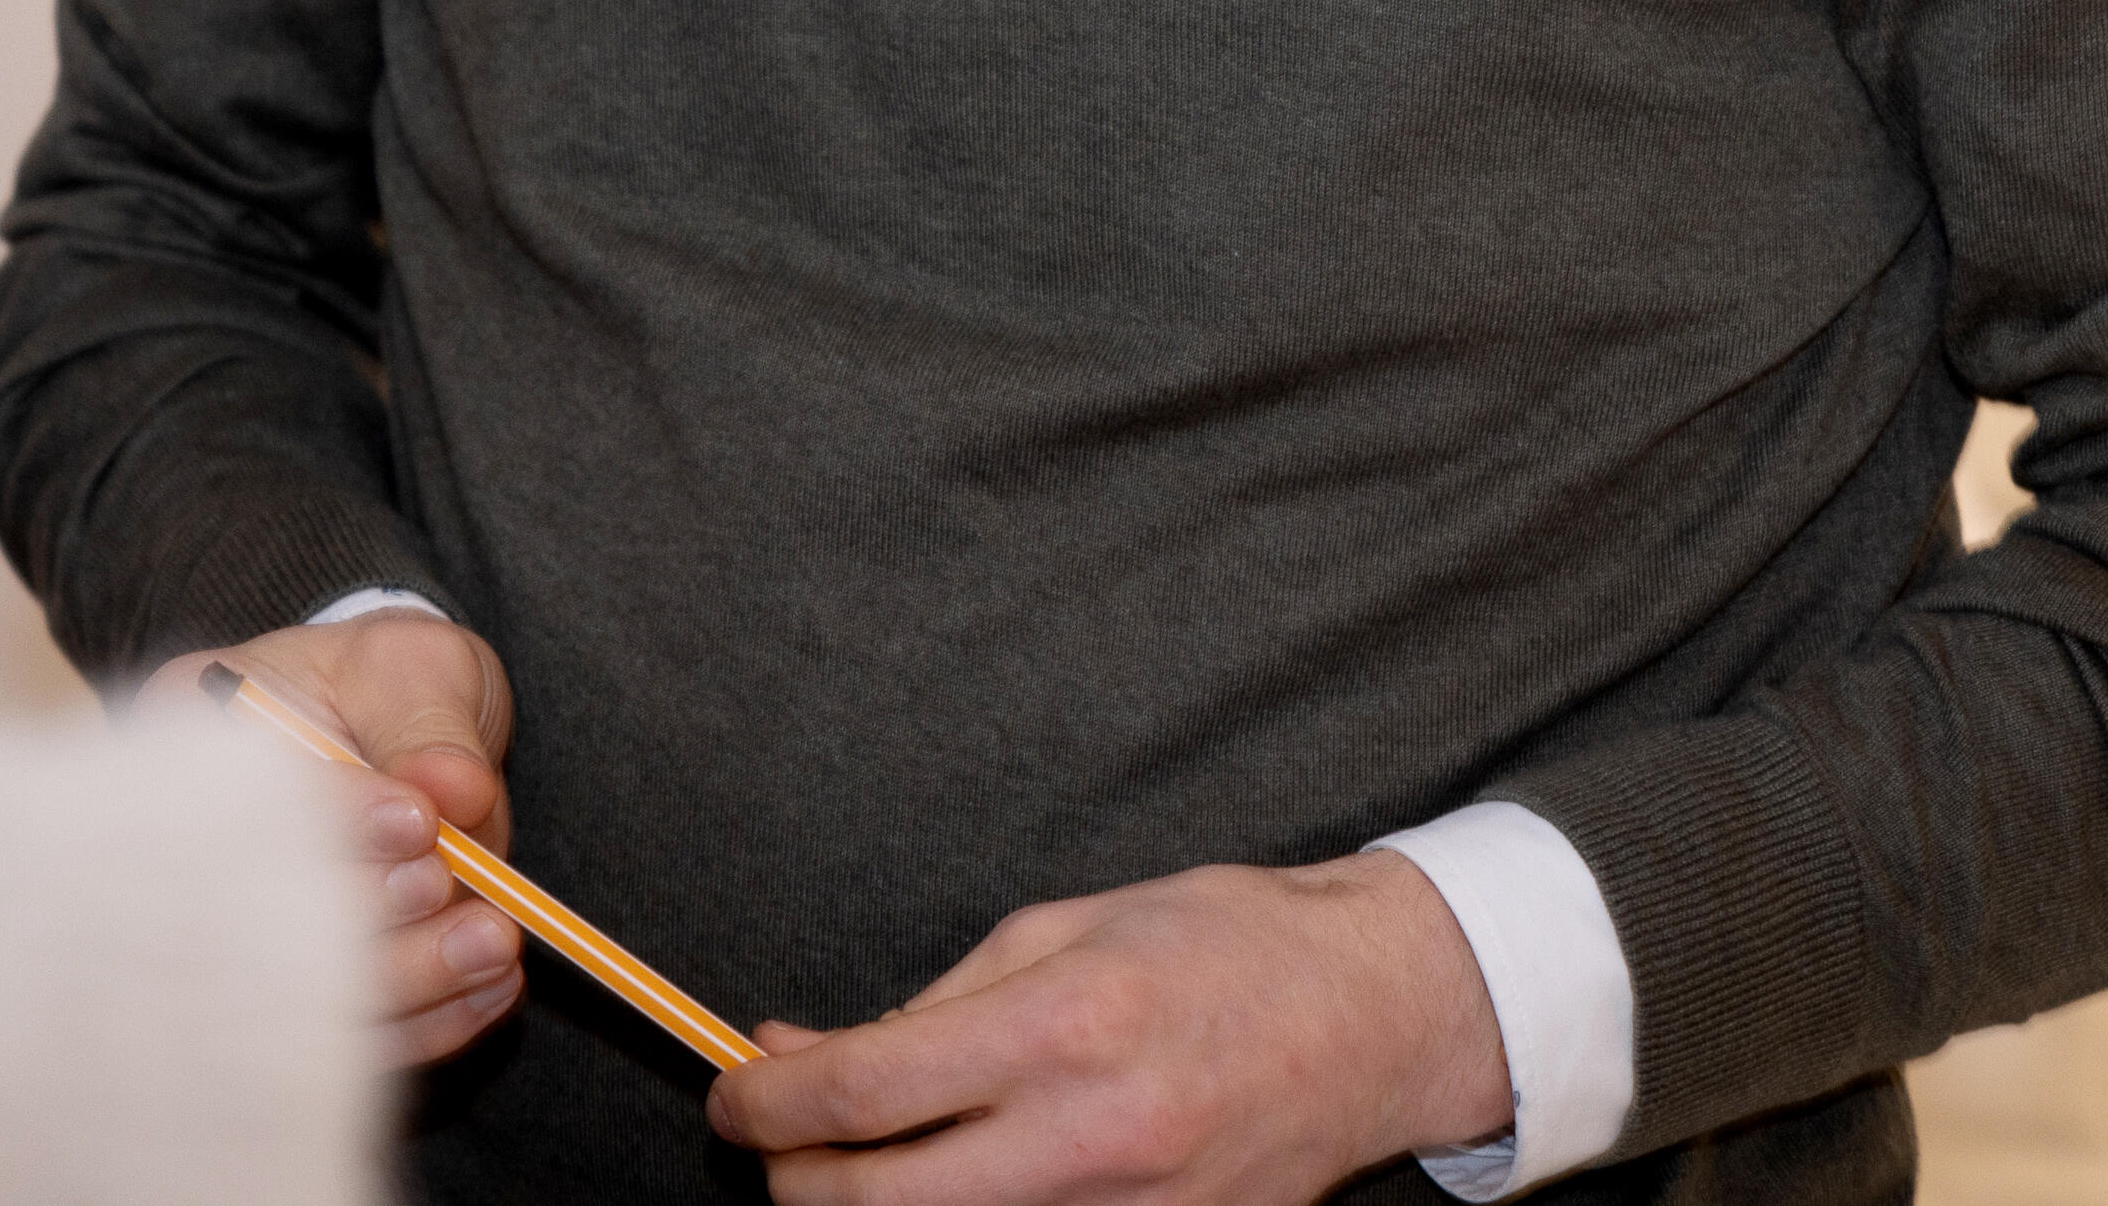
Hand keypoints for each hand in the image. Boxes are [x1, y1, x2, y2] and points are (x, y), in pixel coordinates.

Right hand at [146, 609, 523, 1066]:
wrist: (397, 727)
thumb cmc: (391, 682)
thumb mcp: (412, 668)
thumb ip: (429, 724)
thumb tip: (455, 792)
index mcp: (195, 737)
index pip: (234, 797)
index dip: (333, 820)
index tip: (418, 821)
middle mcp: (196, 846)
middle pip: (253, 916)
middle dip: (365, 912)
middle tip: (446, 885)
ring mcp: (244, 930)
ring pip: (308, 993)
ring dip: (409, 977)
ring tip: (492, 943)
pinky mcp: (307, 990)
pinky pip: (358, 1033)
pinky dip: (432, 1017)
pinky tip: (492, 985)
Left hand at [710, 853, 1511, 1205]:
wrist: (1373, 1019)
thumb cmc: (1222, 947)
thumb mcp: (1066, 928)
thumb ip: (930, 1003)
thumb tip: (802, 1053)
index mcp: (1064, 1023)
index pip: (861, 1090)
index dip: (763, 1102)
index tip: (735, 1093)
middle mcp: (1090, 1135)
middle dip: (792, 1182)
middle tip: (779, 1145)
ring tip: (867, 1166)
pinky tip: (955, 1185)